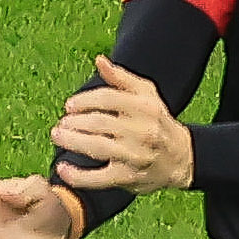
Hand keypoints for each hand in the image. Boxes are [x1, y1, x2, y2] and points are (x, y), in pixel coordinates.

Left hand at [50, 56, 193, 192]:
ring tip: (58, 136)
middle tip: (61, 123)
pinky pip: (99, 178)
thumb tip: (99, 60)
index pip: (109, 98)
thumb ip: (121, 78)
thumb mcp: (146, 95)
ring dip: (73, 141)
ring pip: (98, 147)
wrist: (180, 158)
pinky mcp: (129, 178)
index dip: (85, 101)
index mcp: (145, 107)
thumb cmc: (157, 122)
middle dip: (75, 122)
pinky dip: (78, 177)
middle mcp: (142, 131)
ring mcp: (135, 156)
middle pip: (100, 123)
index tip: (69, 106)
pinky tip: (62, 169)